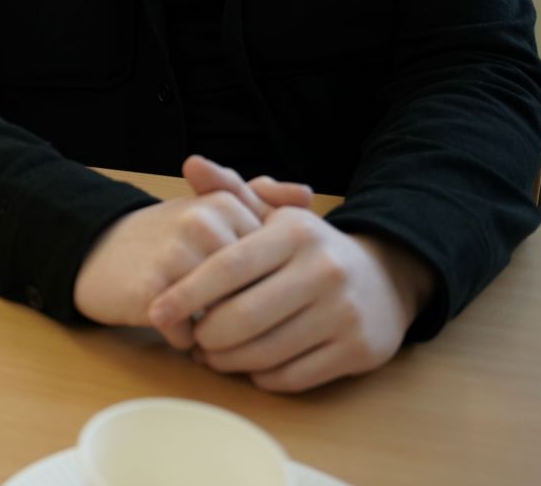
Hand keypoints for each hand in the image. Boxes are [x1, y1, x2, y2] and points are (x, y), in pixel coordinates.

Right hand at [71, 156, 309, 328]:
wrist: (96, 252)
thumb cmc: (165, 240)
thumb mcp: (212, 213)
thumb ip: (260, 202)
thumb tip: (308, 194)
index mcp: (223, 202)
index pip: (273, 264)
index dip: (261, 287)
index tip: (240, 287)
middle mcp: (202, 222)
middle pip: (253, 291)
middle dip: (242, 312)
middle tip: (218, 309)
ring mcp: (176, 254)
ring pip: (225, 316)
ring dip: (215, 330)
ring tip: (195, 317)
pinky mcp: (152, 289)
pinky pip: (190, 334)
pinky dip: (184, 339)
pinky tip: (171, 323)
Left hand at [148, 211, 436, 392]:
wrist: (384, 280)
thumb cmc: (309, 248)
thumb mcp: (275, 215)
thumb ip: (230, 191)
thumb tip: (190, 163)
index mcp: (297, 233)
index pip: (229, 266)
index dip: (187, 293)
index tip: (156, 311)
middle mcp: (325, 270)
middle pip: (243, 316)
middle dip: (206, 334)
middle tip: (190, 339)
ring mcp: (344, 313)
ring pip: (266, 351)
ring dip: (228, 360)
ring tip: (210, 355)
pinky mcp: (358, 351)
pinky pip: (293, 376)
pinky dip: (262, 376)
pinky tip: (249, 367)